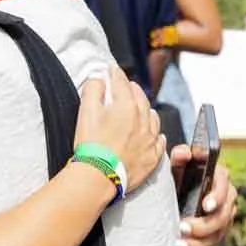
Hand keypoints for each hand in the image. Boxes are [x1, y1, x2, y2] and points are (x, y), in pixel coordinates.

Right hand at [74, 66, 164, 192]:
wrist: (99, 176)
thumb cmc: (91, 145)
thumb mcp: (86, 112)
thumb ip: (93, 90)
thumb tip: (99, 80)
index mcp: (126, 105)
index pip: (122, 83)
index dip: (115, 74)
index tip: (112, 69)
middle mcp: (142, 120)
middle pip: (140, 97)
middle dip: (132, 89)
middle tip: (126, 86)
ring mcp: (149, 139)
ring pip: (153, 118)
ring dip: (146, 110)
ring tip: (142, 108)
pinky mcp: (152, 157)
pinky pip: (159, 141)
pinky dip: (156, 134)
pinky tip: (154, 134)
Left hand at [169, 145, 236, 245]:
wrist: (178, 192)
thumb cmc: (179, 177)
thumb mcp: (177, 167)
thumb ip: (179, 159)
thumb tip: (184, 152)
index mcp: (220, 178)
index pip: (225, 186)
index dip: (217, 197)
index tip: (205, 206)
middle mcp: (227, 198)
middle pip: (223, 215)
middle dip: (204, 225)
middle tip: (182, 227)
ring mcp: (224, 216)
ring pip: (219, 233)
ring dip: (200, 242)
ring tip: (181, 244)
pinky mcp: (218, 231)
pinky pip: (213, 245)